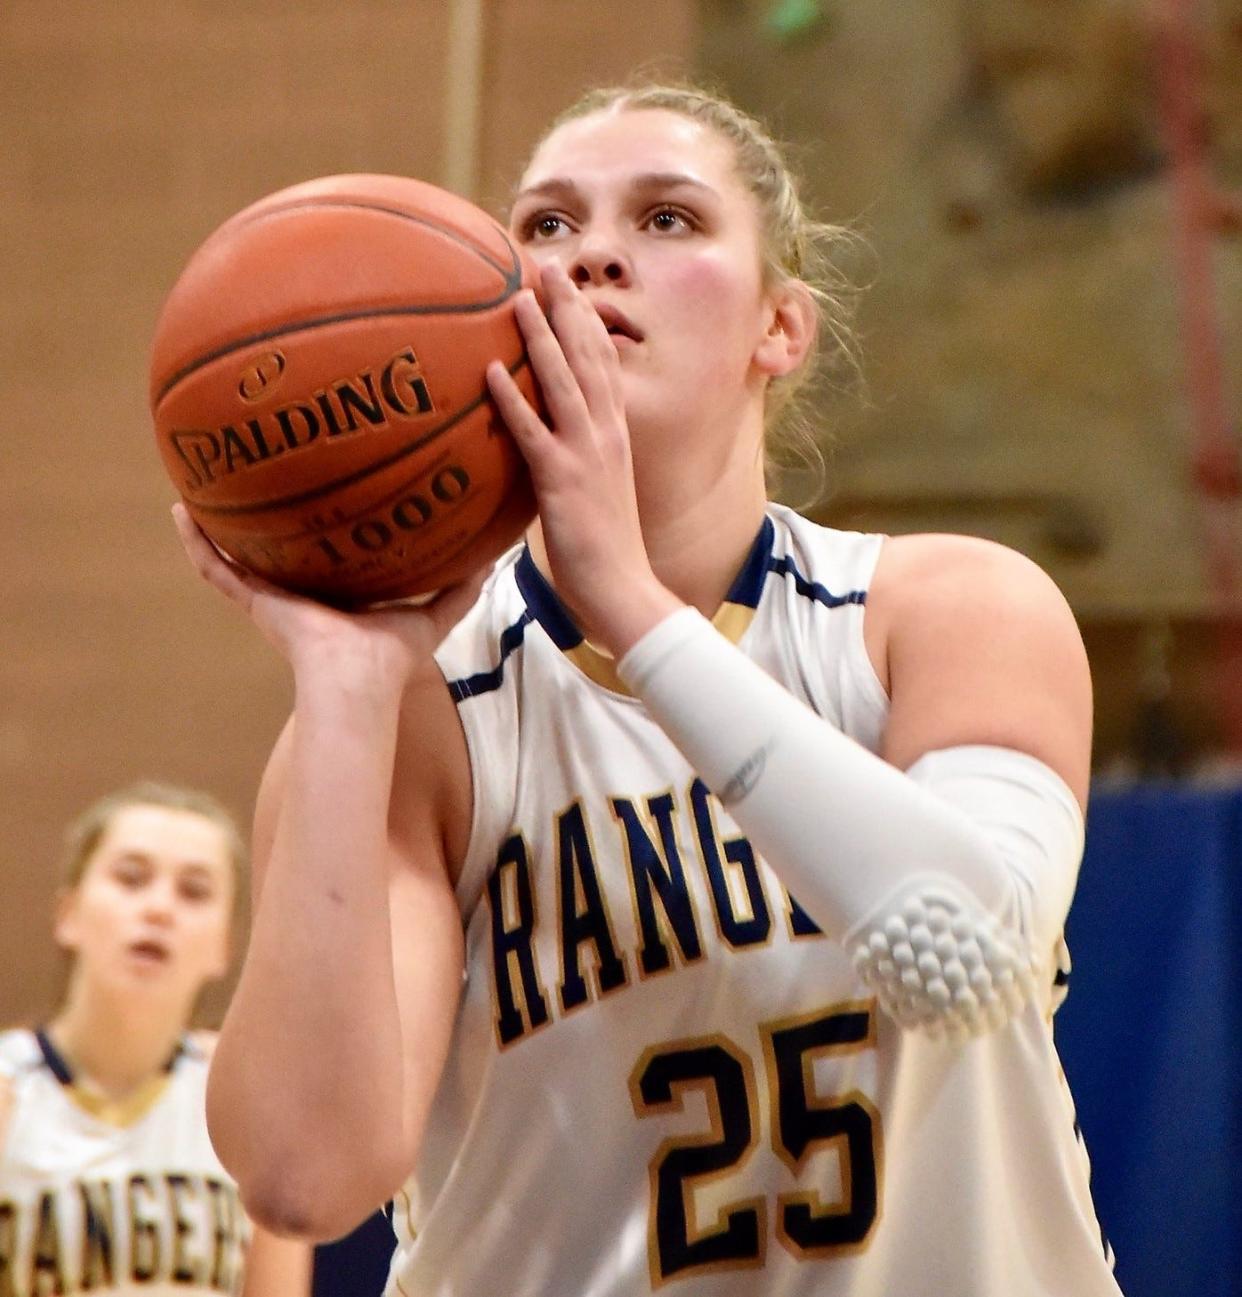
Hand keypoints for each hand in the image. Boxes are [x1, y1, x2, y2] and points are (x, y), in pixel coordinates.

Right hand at [171, 504, 484, 691]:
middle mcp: (300, 595)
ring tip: (201, 488)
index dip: (321, 531)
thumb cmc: (393, 659)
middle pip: (278, 552)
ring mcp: (271, 597)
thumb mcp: (434, 613)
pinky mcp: (254, 601)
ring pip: (237, 556)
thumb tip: (495, 554)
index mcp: (338, 597)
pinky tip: (181, 511)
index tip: (320, 494)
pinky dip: (197, 542)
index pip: (325, 558)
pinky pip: (217, 569)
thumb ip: (462, 586)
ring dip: (218, 526)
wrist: (359, 682)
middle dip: (266, 522)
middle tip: (256, 476)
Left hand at [485, 261, 679, 654]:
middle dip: (569, 308)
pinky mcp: (563, 481)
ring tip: (518, 296)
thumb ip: (572, 460)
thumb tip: (541, 446)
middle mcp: (607, 434)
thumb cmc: (603, 550)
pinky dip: (513, 399)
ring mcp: (587, 455)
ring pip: (563, 382)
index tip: (570, 287)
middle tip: (548, 266)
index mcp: (615, 435)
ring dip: (541, 336)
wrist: (622, 590)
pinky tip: (491, 371)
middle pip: (588, 358)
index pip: (604, 365)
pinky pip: (533, 433)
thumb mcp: (595, 492)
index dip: (587, 322)